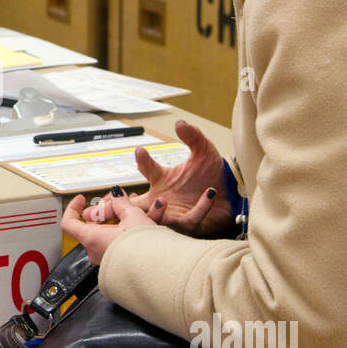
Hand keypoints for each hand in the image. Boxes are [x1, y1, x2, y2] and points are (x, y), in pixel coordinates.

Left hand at [61, 193, 161, 264]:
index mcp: (92, 239)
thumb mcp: (132, 215)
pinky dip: (132, 228)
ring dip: (125, 216)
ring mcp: (110, 258)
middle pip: (96, 223)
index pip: (69, 223)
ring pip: (113, 231)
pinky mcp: (123, 262)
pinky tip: (150, 217)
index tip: (82, 199)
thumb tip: (116, 195)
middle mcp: (97, 251)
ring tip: (141, 205)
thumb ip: (121, 203)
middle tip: (120, 199)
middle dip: (109, 208)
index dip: (73, 208)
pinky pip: (123, 241)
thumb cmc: (145, 249)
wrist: (162, 272)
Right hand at [82, 120, 234, 236]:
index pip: (147, 170)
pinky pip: (189, 221)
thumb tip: (179, 123)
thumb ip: (192, 136)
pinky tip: (210, 194)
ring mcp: (173, 213)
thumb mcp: (203, 151)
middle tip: (114, 201)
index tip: (140, 151)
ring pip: (154, 219)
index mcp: (162, 180)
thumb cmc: (213, 174)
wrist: (232, 193)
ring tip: (162, 200)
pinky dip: (199, 208)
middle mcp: (163, 198)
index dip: (143, 161)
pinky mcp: (189, 224)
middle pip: (135, 205)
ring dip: (156, 211)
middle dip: (120, 205)